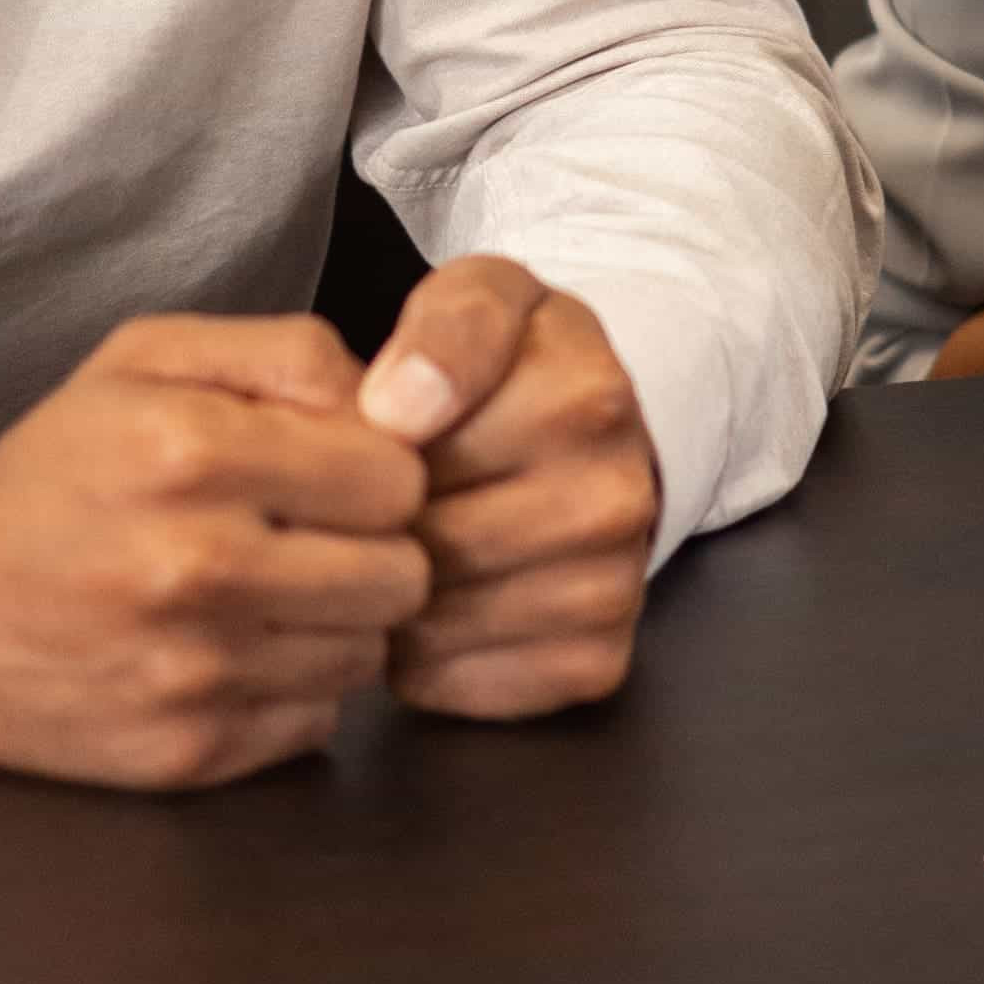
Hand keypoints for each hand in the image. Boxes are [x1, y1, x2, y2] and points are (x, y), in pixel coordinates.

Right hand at [0, 313, 431, 787]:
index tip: (334, 477)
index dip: (378, 473)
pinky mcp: (183, 755)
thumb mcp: (148, 359)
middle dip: (373, 552)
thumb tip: (392, 402)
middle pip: (402, 576)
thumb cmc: (54, 471)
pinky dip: (289, 691)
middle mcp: (194, 566)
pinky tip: (230, 653)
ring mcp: (190, 672)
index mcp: (190, 451)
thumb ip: (288, 351)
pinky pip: (315, 723)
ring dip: (334, 626)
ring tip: (263, 594)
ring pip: (367, 655)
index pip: (396, 478)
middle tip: (311, 541)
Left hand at [357, 258, 665, 717]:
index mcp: (585, 399)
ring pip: (431, 627)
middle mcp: (616, 499)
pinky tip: (436, 608)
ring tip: (407, 549)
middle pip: (422, 548)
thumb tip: (397, 412)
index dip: (367, 457)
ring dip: (392, 599)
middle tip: (384, 503)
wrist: (606, 435)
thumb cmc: (519, 366)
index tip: (381, 435)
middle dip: (378, 531)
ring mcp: (613, 588)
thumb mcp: (483, 297)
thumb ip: (446, 328)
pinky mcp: (597, 662)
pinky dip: (424, 659)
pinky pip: (460, 686)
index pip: (412, 458)